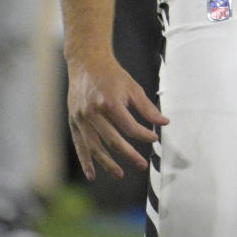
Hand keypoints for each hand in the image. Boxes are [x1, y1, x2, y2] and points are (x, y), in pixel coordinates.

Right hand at [67, 55, 168, 179]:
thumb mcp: (132, 86)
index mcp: (110, 102)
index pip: (130, 127)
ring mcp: (81, 118)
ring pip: (95, 147)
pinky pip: (79, 145)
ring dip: (107, 164)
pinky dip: (85, 161)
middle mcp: (93, 112)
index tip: (154, 139)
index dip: (144, 135)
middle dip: (129, 154)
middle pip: (113, 140)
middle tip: (142, 165)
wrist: (86, 62)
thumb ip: (146, 107)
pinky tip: (92, 174)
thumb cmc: (112, 74)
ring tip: (120, 174)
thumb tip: (163, 122)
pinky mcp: (73, 121)